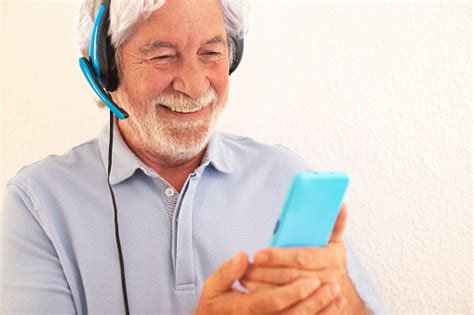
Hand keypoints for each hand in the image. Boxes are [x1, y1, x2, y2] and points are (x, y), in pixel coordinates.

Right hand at [194, 252, 338, 313]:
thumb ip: (227, 271)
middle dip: (315, 301)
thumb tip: (243, 257)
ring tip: (339, 297)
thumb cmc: (216, 305)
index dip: (293, 293)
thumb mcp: (214, 287)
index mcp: (243, 309)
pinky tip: (334, 310)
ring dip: (322, 312)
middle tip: (333, 286)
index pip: (272, 302)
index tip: (311, 281)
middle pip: (292, 314)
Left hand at [241, 205, 349, 312]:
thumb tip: (341, 205)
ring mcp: (320, 296)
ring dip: (262, 285)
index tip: (258, 254)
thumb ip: (336, 222)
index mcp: (332, 258)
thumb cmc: (330, 259)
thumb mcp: (335, 240)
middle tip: (246, 266)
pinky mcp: (310, 307)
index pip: (301, 257)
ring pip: (286, 292)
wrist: (339, 291)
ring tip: (244, 277)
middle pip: (291, 277)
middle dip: (265, 272)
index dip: (278, 256)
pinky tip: (252, 290)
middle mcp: (328, 278)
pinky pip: (285, 305)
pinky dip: (266, 296)